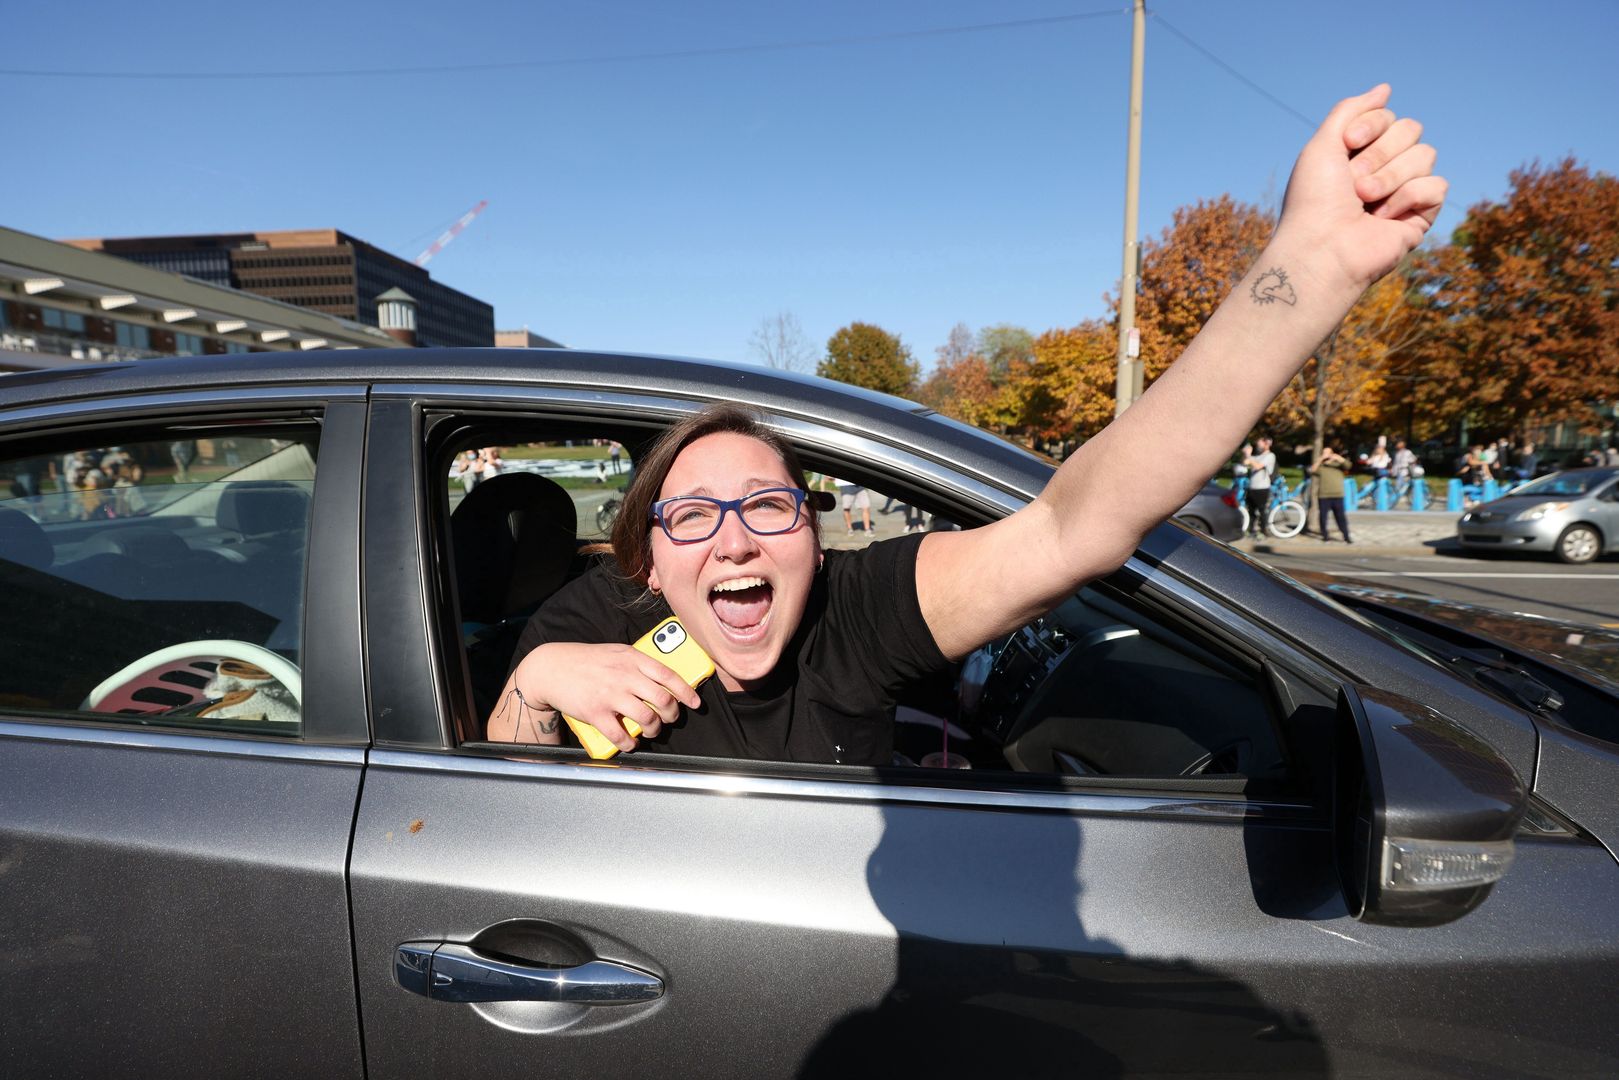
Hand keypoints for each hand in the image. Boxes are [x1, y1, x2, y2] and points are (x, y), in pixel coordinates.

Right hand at [514, 641, 702, 751]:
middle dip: (671, 714)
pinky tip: (630, 743)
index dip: (686, 691)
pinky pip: (620, 735)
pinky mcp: (595, 712)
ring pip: (647, 718)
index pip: (669, 675)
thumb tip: (662, 680)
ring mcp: (610, 694)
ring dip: (653, 730)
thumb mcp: (616, 653)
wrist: (551, 668)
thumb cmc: (586, 661)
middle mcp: (624, 675)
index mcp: (632, 658)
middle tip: (668, 719)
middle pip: (663, 699)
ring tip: (650, 731)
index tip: (695, 702)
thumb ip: (637, 664)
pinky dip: (629, 744)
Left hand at [1277, 85, 1446, 289]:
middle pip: (1411, 129)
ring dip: (1390, 176)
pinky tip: (1384, 218)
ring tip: (1365, 202)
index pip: (1389, 115)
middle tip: (1354, 182)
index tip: (1347, 145)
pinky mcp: (1421, 215)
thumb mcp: (1322, 145)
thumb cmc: (1314, 200)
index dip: (1371, 125)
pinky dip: (1407, 198)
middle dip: (1380, 153)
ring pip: (1425, 155)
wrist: (1321, 247)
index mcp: (1361, 153)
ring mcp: (1405, 192)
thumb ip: (1350, 111)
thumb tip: (1385, 88)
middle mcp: (1385, 169)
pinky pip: (1437, 185)